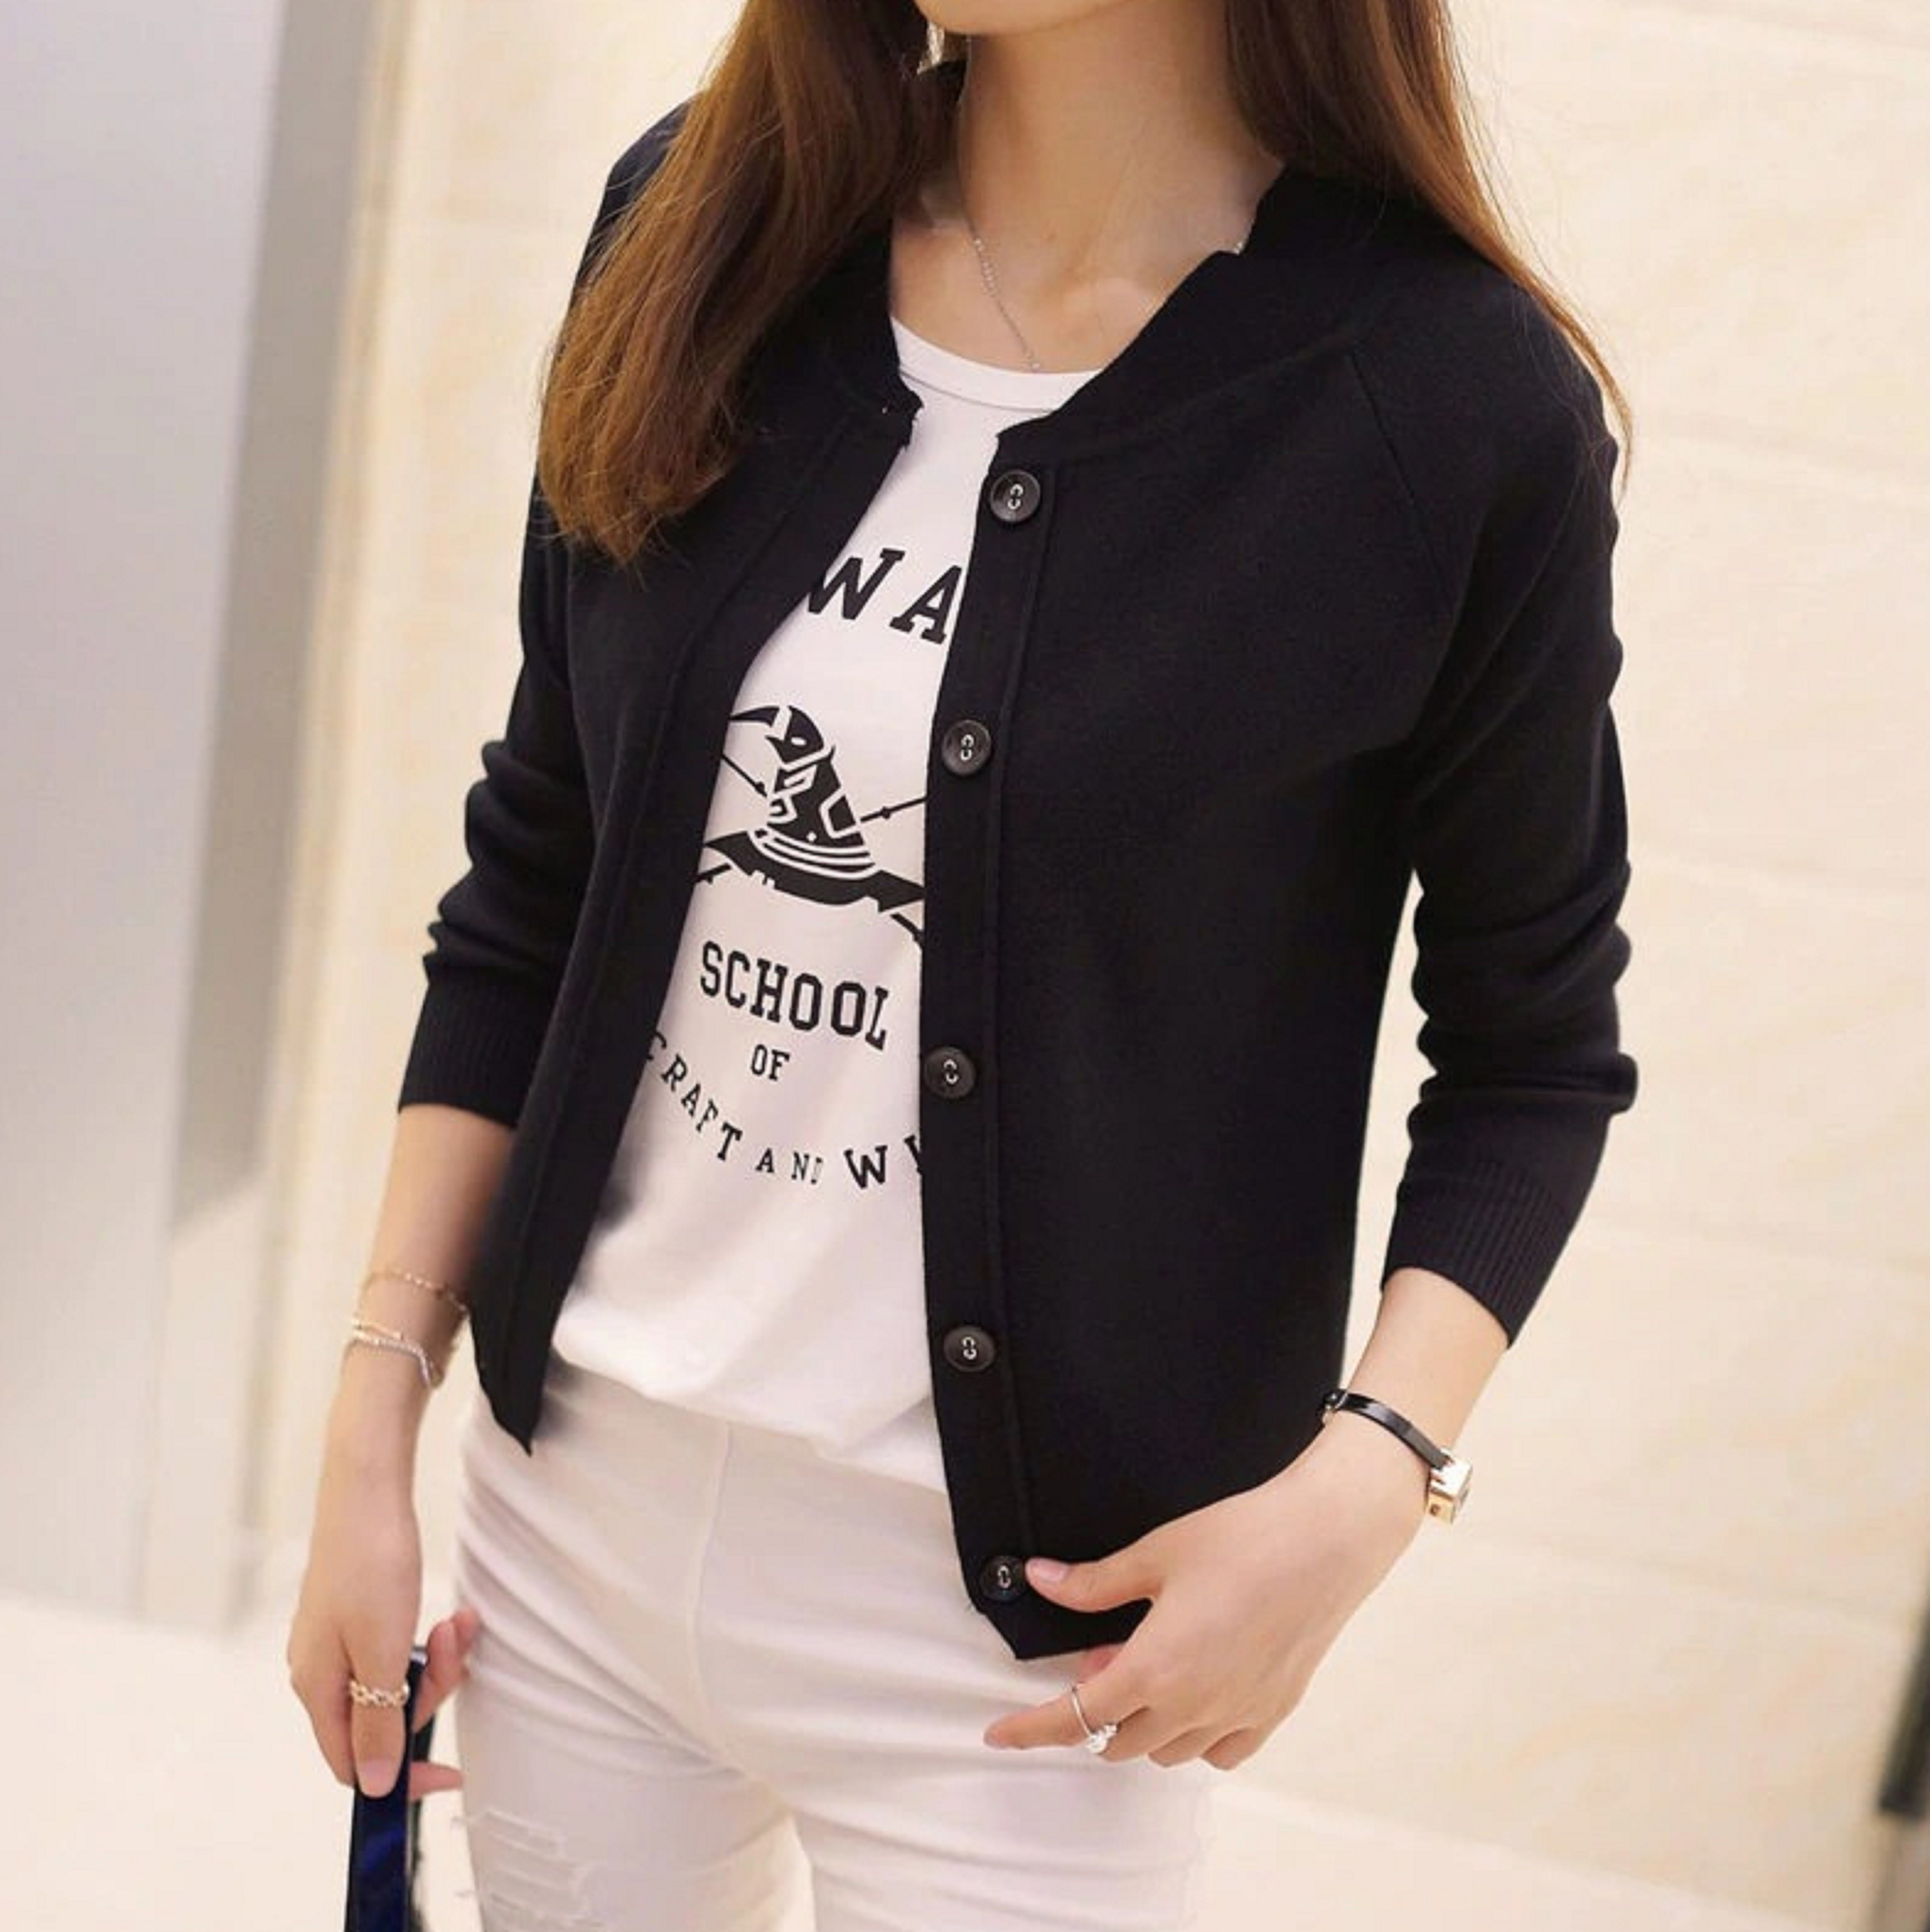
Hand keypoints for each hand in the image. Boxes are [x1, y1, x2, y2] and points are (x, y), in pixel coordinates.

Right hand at [285, 1436, 479, 1800]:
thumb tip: (372, 1785)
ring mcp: (337, 1640)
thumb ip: (377, 1721)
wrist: (367, 1486)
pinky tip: (452, 1616)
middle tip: (457, 1644)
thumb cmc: (371, 1564)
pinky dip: (433, 1638)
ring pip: (400, 1681)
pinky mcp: (360, 1613)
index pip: (352, 1764)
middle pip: (383, 1719)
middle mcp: (320, 1669)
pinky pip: (402, 1648)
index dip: (402, 1777)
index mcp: (315, 1687)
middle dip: (433, 1691)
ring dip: (440, 1659)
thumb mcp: (381, 1651)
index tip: (453, 1773)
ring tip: (458, 1620)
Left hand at [981, 1419, 1428, 1771]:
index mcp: (1155, 1669)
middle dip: (1093, 1711)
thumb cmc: (1241, 1539)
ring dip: (1142, 1724)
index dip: (1031, 1729)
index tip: (998, 1735)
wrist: (1326, 1540)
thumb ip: (1094, 1582)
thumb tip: (1041, 1579)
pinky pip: (1219, 1751)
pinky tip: (1194, 1690)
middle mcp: (1194, 1706)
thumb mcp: (1155, 1553)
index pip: (1076, 1716)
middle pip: (1118, 1742)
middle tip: (1099, 1655)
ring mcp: (1236, 1715)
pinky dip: (1194, 1736)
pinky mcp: (1271, 1712)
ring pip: (1167, 1751)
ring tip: (1147, 1660)